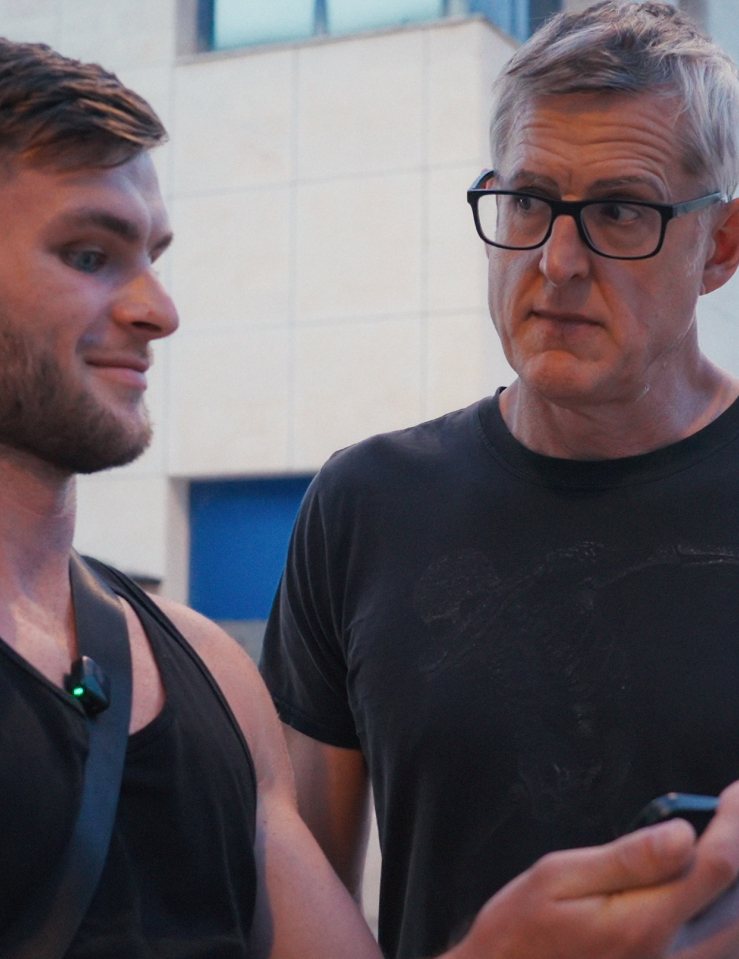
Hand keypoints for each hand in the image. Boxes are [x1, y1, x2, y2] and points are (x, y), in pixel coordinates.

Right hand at [449, 781, 738, 958]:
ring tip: (722, 841)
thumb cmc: (520, 937)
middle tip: (730, 815)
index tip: (732, 795)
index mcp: (642, 924)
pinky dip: (724, 916)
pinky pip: (718, 951)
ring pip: (734, 932)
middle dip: (738, 849)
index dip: (732, 823)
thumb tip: (682, 834)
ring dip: (733, 886)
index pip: (715, 866)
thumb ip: (626, 858)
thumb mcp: (557, 877)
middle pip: (737, 903)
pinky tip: (707, 891)